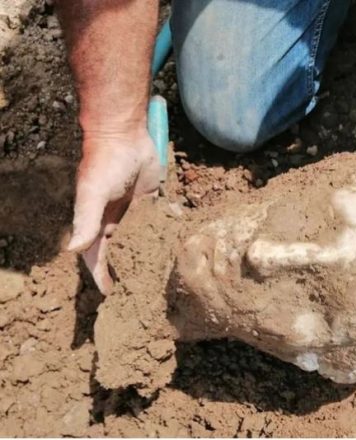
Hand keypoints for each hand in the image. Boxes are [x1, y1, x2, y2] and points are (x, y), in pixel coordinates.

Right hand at [67, 129, 159, 293]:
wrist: (125, 136)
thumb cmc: (104, 165)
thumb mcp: (92, 194)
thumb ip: (85, 222)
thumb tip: (72, 250)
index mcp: (96, 223)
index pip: (96, 256)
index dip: (101, 275)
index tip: (109, 294)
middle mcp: (114, 220)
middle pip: (120, 251)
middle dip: (127, 269)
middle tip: (140, 290)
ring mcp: (134, 212)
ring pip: (140, 240)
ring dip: (148, 255)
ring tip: (161, 276)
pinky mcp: (152, 201)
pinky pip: (158, 221)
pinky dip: (165, 233)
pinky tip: (177, 247)